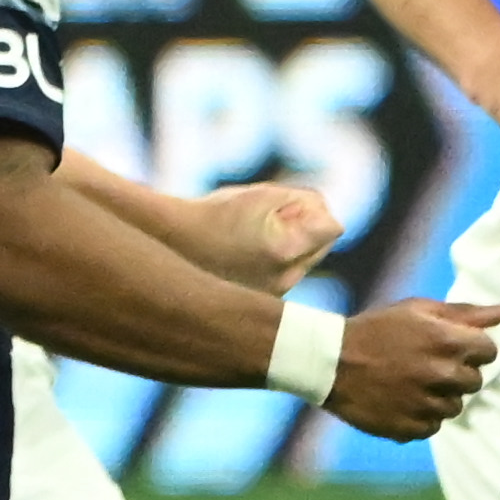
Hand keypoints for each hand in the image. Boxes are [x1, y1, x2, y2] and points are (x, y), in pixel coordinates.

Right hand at [163, 177, 338, 290]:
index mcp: (286, 253)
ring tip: (247, 238)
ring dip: (288, 245)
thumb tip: (327, 218)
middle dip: (303, 228)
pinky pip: (282, 276)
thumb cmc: (214, 215)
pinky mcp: (258, 303)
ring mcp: (271, 296)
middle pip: (321, 247)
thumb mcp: (264, 196)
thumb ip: (307, 201)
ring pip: (301, 262)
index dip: (312, 210)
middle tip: (264, 220)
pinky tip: (240, 255)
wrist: (167, 244)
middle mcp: (283, 282)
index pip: (333, 228)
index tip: (282, 208)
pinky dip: (271, 262)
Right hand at [325, 296, 499, 439]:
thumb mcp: (418, 310)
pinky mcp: (410, 428)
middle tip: (426, 366)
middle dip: (456, 373)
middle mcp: (443, 375)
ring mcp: (426, 404)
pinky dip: (421, 417)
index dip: (470, 349)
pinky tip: (402, 402)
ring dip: (440, 397)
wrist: (329, 362)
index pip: (488, 351)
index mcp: (449, 342)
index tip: (448, 348)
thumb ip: (465, 313)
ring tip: (412, 385)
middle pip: (474, 382)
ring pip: (455, 407)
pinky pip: (433, 427)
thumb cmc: (377, 330)